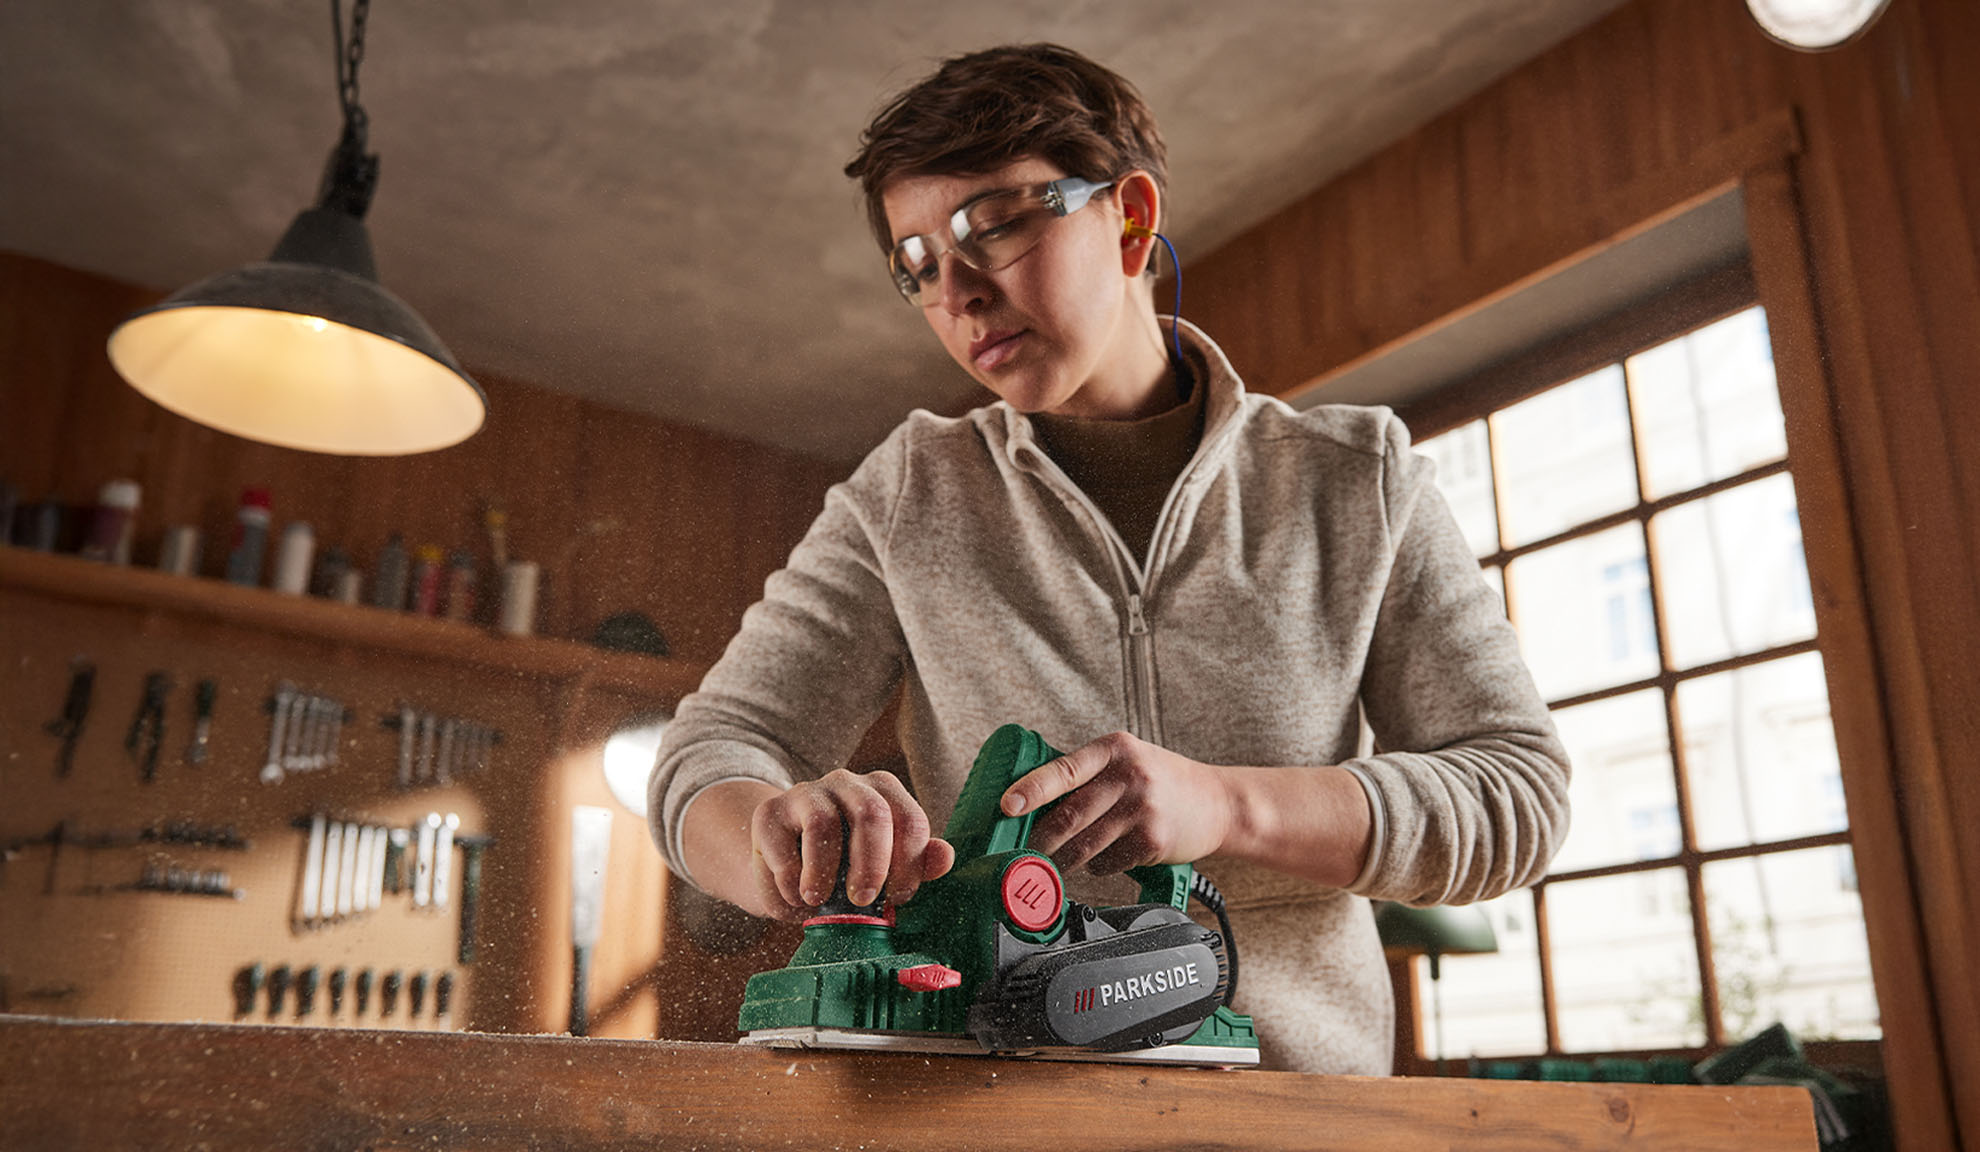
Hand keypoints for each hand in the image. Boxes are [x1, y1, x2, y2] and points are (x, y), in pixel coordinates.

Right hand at [748, 769, 954, 920]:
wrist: (783, 866)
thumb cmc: (843, 868)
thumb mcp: (884, 869)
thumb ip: (917, 863)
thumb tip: (945, 858)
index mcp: (884, 792)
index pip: (910, 820)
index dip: (909, 864)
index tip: (897, 898)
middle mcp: (848, 782)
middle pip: (872, 813)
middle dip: (871, 864)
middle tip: (863, 901)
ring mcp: (807, 792)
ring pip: (823, 823)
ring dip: (823, 872)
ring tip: (817, 901)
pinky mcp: (769, 811)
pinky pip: (782, 846)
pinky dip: (789, 881)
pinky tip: (795, 898)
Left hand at [999, 732, 1232, 875]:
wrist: (1219, 802)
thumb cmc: (1163, 780)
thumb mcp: (1129, 760)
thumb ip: (1088, 773)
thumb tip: (1031, 799)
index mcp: (1114, 748)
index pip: (1063, 770)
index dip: (1031, 790)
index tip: (1007, 806)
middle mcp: (1129, 774)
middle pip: (1068, 814)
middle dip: (1039, 839)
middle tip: (1024, 851)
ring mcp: (1143, 808)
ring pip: (1084, 845)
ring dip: (1063, 860)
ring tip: (1056, 862)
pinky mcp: (1152, 840)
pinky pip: (1108, 862)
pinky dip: (1096, 867)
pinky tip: (1101, 860)